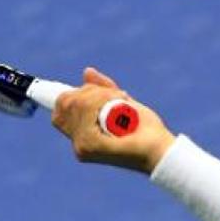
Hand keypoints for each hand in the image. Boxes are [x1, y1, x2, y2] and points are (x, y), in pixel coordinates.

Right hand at [50, 66, 174, 172]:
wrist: (160, 149)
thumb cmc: (145, 130)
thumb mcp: (123, 104)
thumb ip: (103, 90)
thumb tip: (87, 71)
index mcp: (83, 136)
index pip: (59, 112)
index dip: (69, 96)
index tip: (93, 91)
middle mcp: (78, 143)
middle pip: (64, 103)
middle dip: (88, 91)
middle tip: (115, 96)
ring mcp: (83, 146)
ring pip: (77, 103)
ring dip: (101, 94)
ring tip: (122, 101)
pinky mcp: (91, 145)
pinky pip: (86, 110)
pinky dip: (103, 100)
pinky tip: (120, 104)